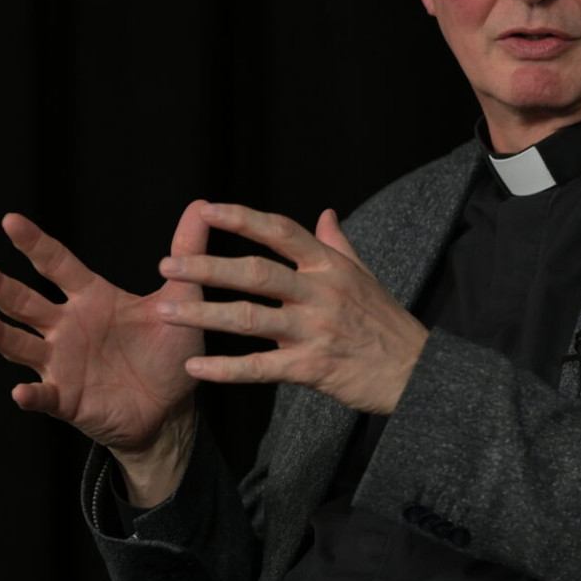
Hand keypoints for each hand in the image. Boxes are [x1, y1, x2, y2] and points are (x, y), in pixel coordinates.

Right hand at [0, 205, 208, 455]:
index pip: (56, 264)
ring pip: (21, 346)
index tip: (10, 220)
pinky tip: (22, 392)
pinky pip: (43, 396)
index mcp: (91, 299)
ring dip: (0, 335)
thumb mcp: (182, 299)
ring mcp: (61, 364)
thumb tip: (201, 204)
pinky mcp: (66, 398)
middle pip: (25, 302)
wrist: (171, 407)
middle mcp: (67, 327)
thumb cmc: (169, 350)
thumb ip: (187, 252)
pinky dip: (32, 395)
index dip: (34, 243)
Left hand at [155, 203, 428, 414]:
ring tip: (164, 311)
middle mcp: (321, 294)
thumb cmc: (386, 322)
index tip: (205, 209)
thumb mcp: (365, 277)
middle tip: (167, 265)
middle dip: (208, 267)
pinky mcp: (312, 368)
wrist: (416, 371)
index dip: (242, 218)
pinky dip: (225, 370)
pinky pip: (260, 368)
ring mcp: (315, 331)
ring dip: (203, 315)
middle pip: (257, 273)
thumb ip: (338, 245)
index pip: (281, 233)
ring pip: (250, 319)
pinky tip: (195, 369)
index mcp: (331, 267)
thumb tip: (325, 213)